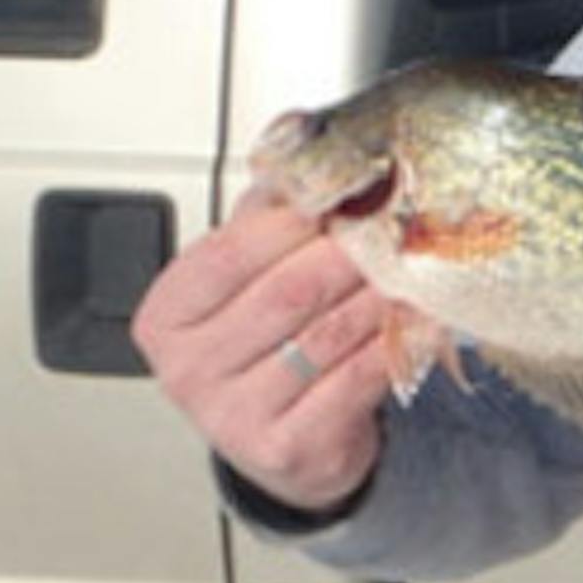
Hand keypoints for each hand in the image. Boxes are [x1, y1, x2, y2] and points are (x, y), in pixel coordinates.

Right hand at [131, 188, 391, 512]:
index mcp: (167, 316)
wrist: (287, 442)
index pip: (228, 252)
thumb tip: (301, 135)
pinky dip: (393, 342)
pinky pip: (355, 379)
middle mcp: (188, 368)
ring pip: (327, 335)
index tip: (344, 195)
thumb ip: (266, 214)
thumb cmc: (265, 350)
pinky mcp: (286, 446)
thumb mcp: (249, 280)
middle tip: (395, 229)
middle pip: (286, 292)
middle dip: (349, 255)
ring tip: (411, 269)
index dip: (294, 220)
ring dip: (378, 296)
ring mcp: (233, 414)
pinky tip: (415, 319)